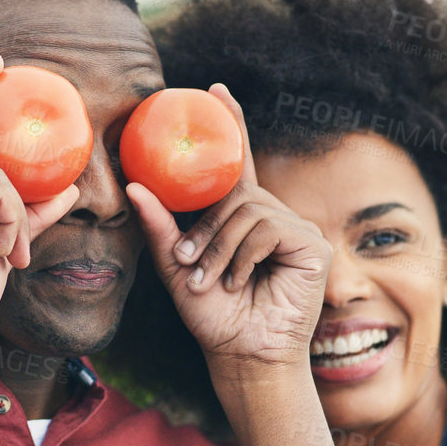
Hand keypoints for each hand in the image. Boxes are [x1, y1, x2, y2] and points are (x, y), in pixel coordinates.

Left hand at [125, 84, 331, 383]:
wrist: (243, 356)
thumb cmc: (213, 317)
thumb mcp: (176, 269)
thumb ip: (161, 227)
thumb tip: (134, 184)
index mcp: (245, 218)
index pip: (238, 164)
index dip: (231, 125)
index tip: (215, 89)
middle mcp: (274, 216)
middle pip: (236, 193)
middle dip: (205, 227)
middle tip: (189, 262)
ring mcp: (297, 228)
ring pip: (248, 210)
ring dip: (219, 247)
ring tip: (210, 278)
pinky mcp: (312, 245)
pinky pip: (267, 227)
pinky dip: (244, 254)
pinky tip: (241, 280)